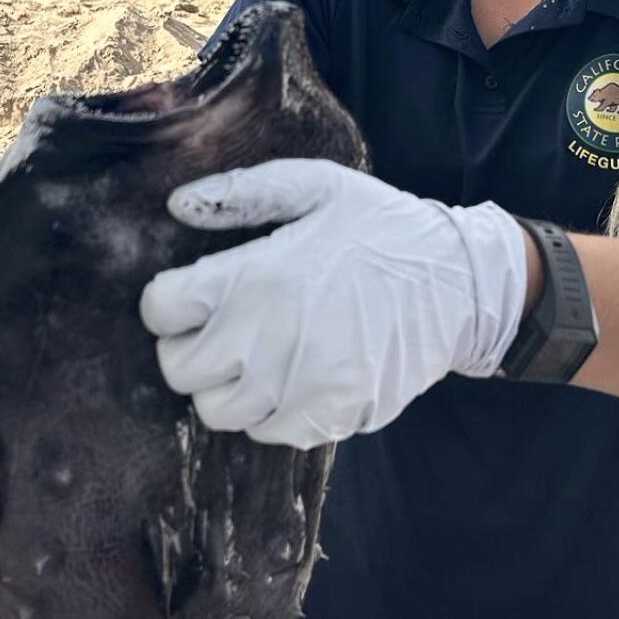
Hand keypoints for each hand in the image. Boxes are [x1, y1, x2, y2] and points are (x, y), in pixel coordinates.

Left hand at [139, 159, 529, 448]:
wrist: (458, 283)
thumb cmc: (381, 227)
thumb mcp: (316, 186)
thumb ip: (242, 193)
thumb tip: (177, 206)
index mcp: (253, 277)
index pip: (160, 310)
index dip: (167, 300)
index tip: (189, 294)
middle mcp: (265, 339)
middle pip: (177, 369)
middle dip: (187, 347)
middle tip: (218, 327)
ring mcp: (296, 387)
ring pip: (214, 410)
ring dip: (223, 384)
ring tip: (253, 354)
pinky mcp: (328, 417)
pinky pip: (265, 432)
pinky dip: (266, 411)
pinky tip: (290, 376)